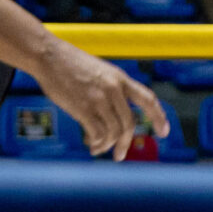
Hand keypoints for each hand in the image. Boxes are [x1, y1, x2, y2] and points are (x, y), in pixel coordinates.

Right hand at [36, 45, 169, 159]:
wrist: (49, 56)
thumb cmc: (70, 64)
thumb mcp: (100, 71)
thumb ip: (110, 89)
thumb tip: (114, 114)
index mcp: (120, 78)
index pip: (147, 98)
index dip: (158, 116)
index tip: (163, 132)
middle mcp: (114, 89)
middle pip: (129, 124)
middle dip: (125, 143)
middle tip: (119, 156)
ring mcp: (99, 98)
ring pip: (114, 132)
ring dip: (107, 145)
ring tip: (97, 148)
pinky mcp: (83, 108)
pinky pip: (98, 134)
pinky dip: (96, 143)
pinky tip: (90, 143)